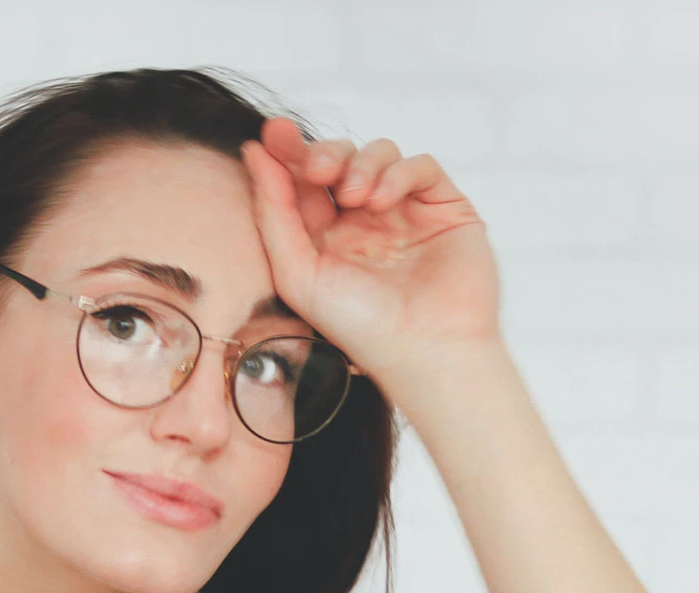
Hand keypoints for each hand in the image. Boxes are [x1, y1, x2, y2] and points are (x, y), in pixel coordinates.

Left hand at [239, 117, 504, 396]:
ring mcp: (407, 212)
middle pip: (340, 157)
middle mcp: (366, 221)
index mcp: (326, 236)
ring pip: (380, 153)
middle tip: (317, 170)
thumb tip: (254, 152)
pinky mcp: (445, 208)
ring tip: (355, 197)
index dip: (288, 151)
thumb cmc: (360, 327)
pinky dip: (399, 173)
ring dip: (360, 164)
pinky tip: (383, 201)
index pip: (303, 179)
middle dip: (324, 153)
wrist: (425, 352)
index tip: (273, 134)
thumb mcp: (297, 272)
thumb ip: (272, 212)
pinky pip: (420, 166)